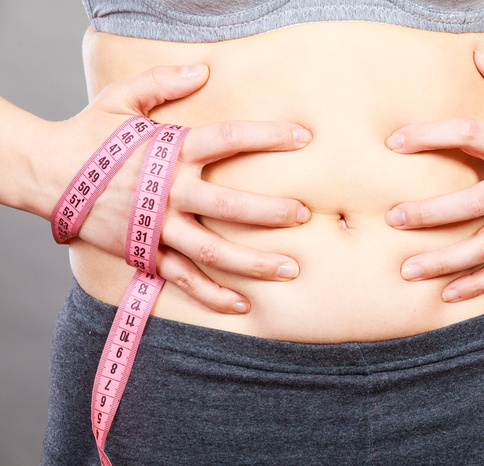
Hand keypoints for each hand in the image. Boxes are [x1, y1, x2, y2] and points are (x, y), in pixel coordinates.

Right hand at [39, 65, 311, 312]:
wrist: (45, 173)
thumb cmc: (90, 134)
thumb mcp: (122, 99)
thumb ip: (162, 82)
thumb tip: (202, 70)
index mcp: (170, 150)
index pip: (229, 139)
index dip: (268, 137)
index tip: (304, 138)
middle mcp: (168, 190)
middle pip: (229, 204)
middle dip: (270, 211)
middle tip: (303, 215)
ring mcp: (157, 226)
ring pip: (212, 250)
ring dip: (253, 262)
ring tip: (290, 269)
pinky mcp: (145, 251)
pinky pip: (182, 278)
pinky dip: (211, 294)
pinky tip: (242, 305)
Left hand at [384, 51, 483, 301]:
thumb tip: (480, 54)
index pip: (469, 134)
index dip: (431, 135)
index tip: (394, 142)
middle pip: (472, 202)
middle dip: (430, 213)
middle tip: (393, 218)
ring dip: (446, 260)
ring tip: (408, 269)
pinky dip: (478, 284)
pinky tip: (446, 294)